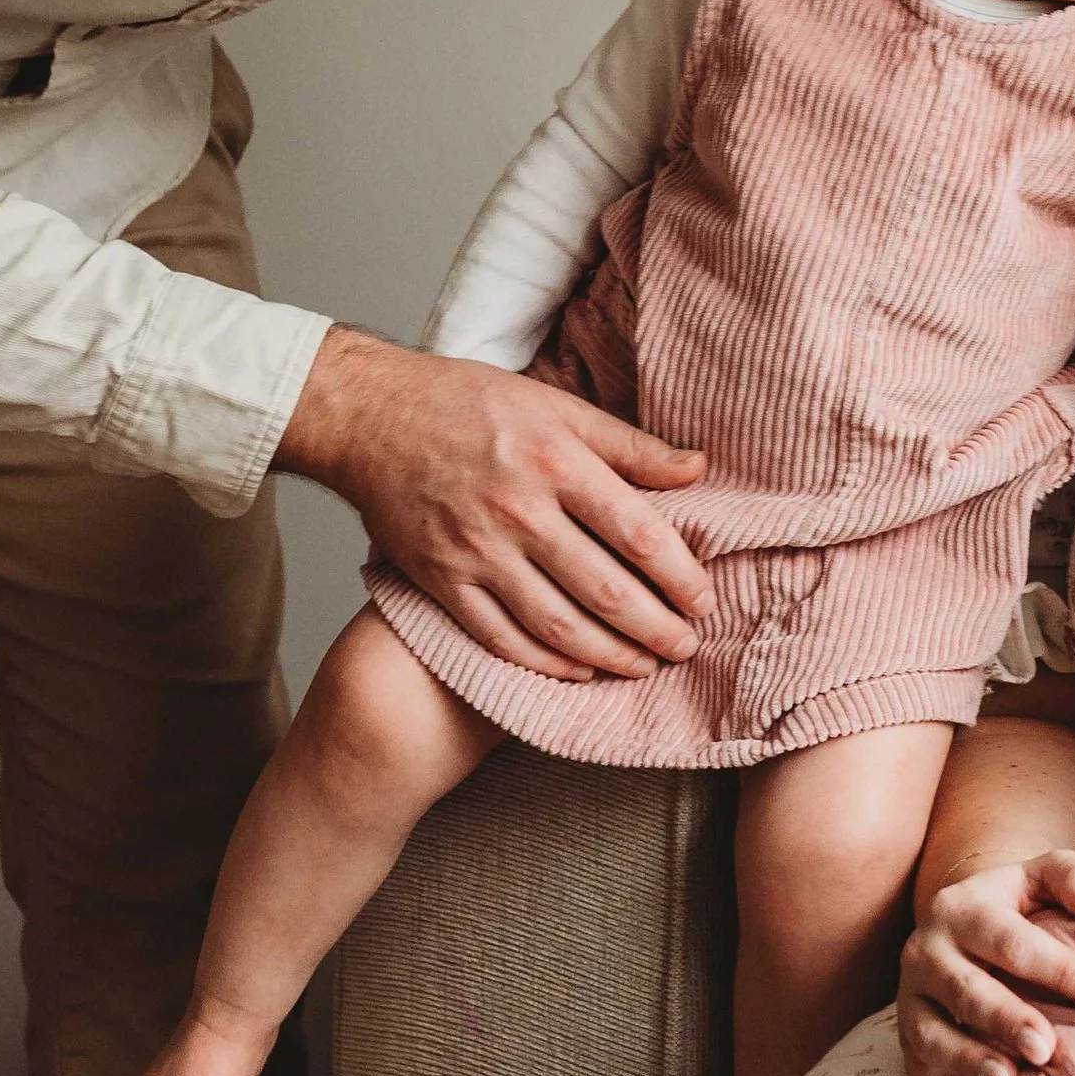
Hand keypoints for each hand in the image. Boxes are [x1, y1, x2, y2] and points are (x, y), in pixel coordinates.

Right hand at [277, 326, 714, 679]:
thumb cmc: (468, 404)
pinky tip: (578, 671)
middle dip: (655, 628)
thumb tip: (697, 468)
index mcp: (557, 462)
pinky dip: (544, 662)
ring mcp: (477, 552)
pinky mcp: (442, 580)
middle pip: (605, 588)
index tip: (703, 601)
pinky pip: (500, 637)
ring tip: (643, 667)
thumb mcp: (556, 406)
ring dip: (609, 654)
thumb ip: (629, 445)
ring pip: (557, 623)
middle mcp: (520, 512)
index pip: (639, 534)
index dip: (680, 576)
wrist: (372, 419)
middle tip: (687, 647)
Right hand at [897, 848, 1074, 1075]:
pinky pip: (922, 1066)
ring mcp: (911, 999)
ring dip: (971, 1059)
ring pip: (934, 1034)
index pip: (1014, 941)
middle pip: (968, 991)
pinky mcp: (907, 1038)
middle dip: (1008, 1021)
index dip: (1065, 970)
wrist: (958, 929)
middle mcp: (925, 952)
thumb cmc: (1016, 907)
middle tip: (1047, 1048)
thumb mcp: (1041, 878)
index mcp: (961, 908)